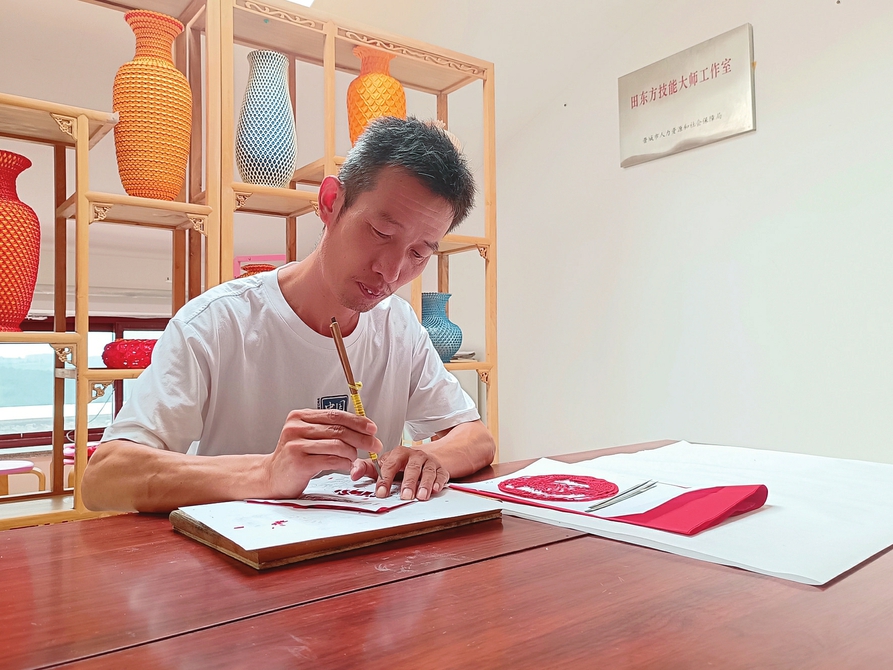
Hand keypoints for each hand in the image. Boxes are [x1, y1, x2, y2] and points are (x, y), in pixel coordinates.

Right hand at [265, 409, 381, 498]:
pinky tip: (347, 465)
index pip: (335, 414)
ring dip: (352, 452)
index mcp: (299, 417)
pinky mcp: (299, 462)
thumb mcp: (307, 437)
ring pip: (337, 444)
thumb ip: (328, 430)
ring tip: (354, 458)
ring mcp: (296, 444)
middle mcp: (296, 428)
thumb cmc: (293, 458)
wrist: (270, 477)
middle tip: (375, 445)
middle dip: (362, 438)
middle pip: (338, 429)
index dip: (357, 421)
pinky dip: (344, 463)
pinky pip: (331, 460)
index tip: (372, 428)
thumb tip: (361, 428)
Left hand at [351, 446, 448, 500]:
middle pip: (411, 468)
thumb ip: (367, 468)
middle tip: (404, 496)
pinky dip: (439, 482)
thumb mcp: (385, 463)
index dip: (385, 479)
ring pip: (427, 472)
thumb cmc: (402, 463)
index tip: (381, 492)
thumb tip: (353, 473)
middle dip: (408, 482)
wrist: (426, 456)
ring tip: (421, 496)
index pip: (390, 466)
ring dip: (424, 484)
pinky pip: (441, 475)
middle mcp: (415, 456)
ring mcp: (429, 462)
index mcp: (398, 454)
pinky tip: (435, 490)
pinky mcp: (441, 469)